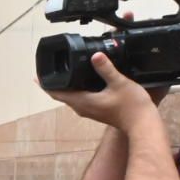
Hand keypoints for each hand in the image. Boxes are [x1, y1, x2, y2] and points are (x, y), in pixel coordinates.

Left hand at [45, 51, 161, 130]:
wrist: (143, 124)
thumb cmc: (132, 106)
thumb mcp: (119, 83)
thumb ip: (106, 68)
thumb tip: (95, 55)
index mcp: (83, 102)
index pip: (57, 93)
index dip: (45, 84)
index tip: (36, 75)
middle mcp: (82, 108)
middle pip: (61, 95)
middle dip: (53, 84)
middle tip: (46, 71)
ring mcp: (89, 111)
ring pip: (70, 97)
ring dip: (64, 87)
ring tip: (61, 74)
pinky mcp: (96, 110)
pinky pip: (80, 99)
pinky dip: (75, 90)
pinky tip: (80, 82)